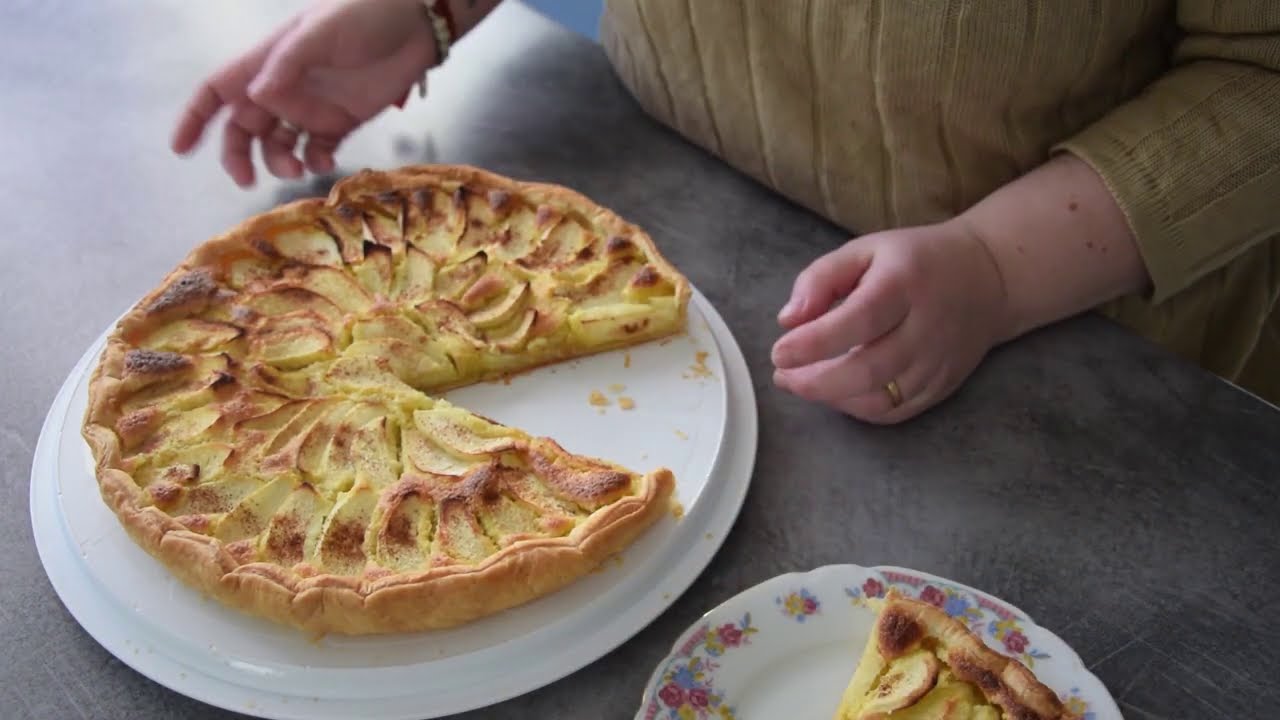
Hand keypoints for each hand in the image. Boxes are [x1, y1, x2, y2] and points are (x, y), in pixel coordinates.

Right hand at [171, 0, 435, 186]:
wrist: (415, 24)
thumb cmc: (364, 15)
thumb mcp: (320, 32)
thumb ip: (288, 65)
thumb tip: (256, 98)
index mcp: (267, 61)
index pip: (218, 91)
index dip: (196, 118)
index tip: (181, 149)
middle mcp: (283, 88)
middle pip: (244, 128)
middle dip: (238, 156)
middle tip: (246, 180)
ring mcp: (312, 106)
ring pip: (279, 145)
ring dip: (280, 163)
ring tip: (299, 169)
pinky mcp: (341, 121)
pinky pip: (317, 151)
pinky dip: (316, 162)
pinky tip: (326, 162)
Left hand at [771, 220, 1009, 423]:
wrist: (987, 278)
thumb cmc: (914, 261)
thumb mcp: (865, 250)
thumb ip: (820, 279)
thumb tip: (787, 320)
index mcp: (904, 284)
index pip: (858, 320)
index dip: (813, 343)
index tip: (779, 352)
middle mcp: (926, 327)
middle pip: (867, 370)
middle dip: (815, 382)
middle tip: (782, 376)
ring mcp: (938, 362)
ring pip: (879, 399)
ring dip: (832, 399)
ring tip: (802, 383)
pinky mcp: (942, 386)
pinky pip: (894, 412)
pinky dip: (858, 409)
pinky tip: (836, 393)